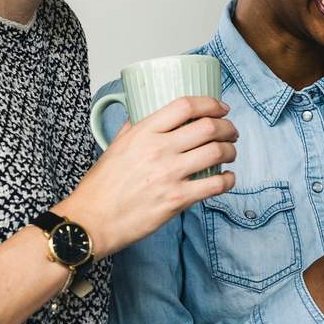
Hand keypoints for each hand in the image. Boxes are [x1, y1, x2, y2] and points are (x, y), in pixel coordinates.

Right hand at [61, 96, 235, 257]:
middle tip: (231, 132)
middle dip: (227, 127)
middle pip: (207, 127)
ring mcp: (169, 174)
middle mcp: (158, 149)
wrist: (92, 221)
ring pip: (216, 152)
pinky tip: (227, 179)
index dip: (210, 103)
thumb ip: (132, 129)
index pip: (185, 106)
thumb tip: (143, 117)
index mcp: (143, 132)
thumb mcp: (113, 147)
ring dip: (230, 150)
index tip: (220, 108)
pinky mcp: (177, 200)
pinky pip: (215, 185)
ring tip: (230, 153)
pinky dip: (228, 180)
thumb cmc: (100, 187)